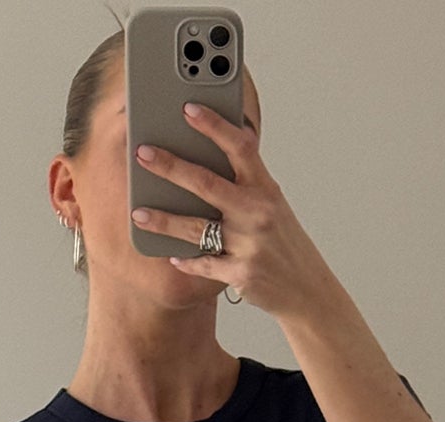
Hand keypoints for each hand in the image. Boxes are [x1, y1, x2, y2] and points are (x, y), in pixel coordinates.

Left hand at [131, 102, 337, 320]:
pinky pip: (204, 264)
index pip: (240, 147)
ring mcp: (249, 245)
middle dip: (171, 166)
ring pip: (196, 228)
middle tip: (142, 153)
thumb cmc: (284, 243)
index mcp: (266, 189)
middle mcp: (258, 213)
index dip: (214, 126)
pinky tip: (172, 255)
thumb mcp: (273, 207)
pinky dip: (186, 261)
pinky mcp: (241, 274)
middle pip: (207, 184)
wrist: (307, 289)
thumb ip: (245, 184)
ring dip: (163, 220)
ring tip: (138, 214)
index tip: (188, 109)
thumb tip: (206, 160)